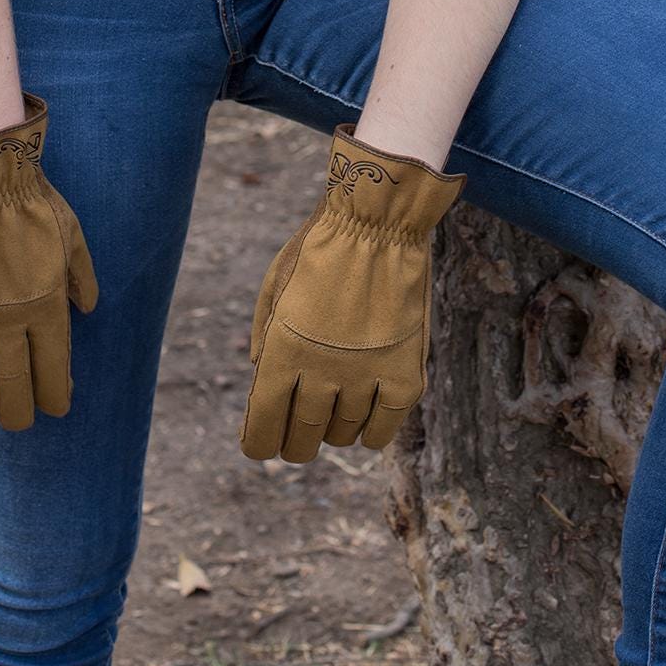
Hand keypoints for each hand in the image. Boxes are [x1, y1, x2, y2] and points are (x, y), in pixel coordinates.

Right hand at [0, 90, 98, 429]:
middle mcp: (7, 323)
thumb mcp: (72, 234)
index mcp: (46, 308)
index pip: (52, 374)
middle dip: (18, 412)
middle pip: (13, 389)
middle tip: (17, 420)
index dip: (54, 397)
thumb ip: (81, 276)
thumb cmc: (31, 201)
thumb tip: (89, 308)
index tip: (55, 407)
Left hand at [239, 121, 465, 462]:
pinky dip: (373, 431)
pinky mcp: (405, 376)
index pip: (263, 432)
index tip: (263, 443)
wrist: (377, 222)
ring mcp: (366, 378)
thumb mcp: (274, 287)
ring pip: (344, 435)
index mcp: (282, 354)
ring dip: (335, 427)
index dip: (260, 444)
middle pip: (303, 441)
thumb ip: (265, 340)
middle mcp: (321, 374)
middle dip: (296, 443)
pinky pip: (385, 429)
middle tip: (300, 434)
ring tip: (337, 402)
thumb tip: (262, 380)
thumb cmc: (320, 248)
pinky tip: (367, 413)